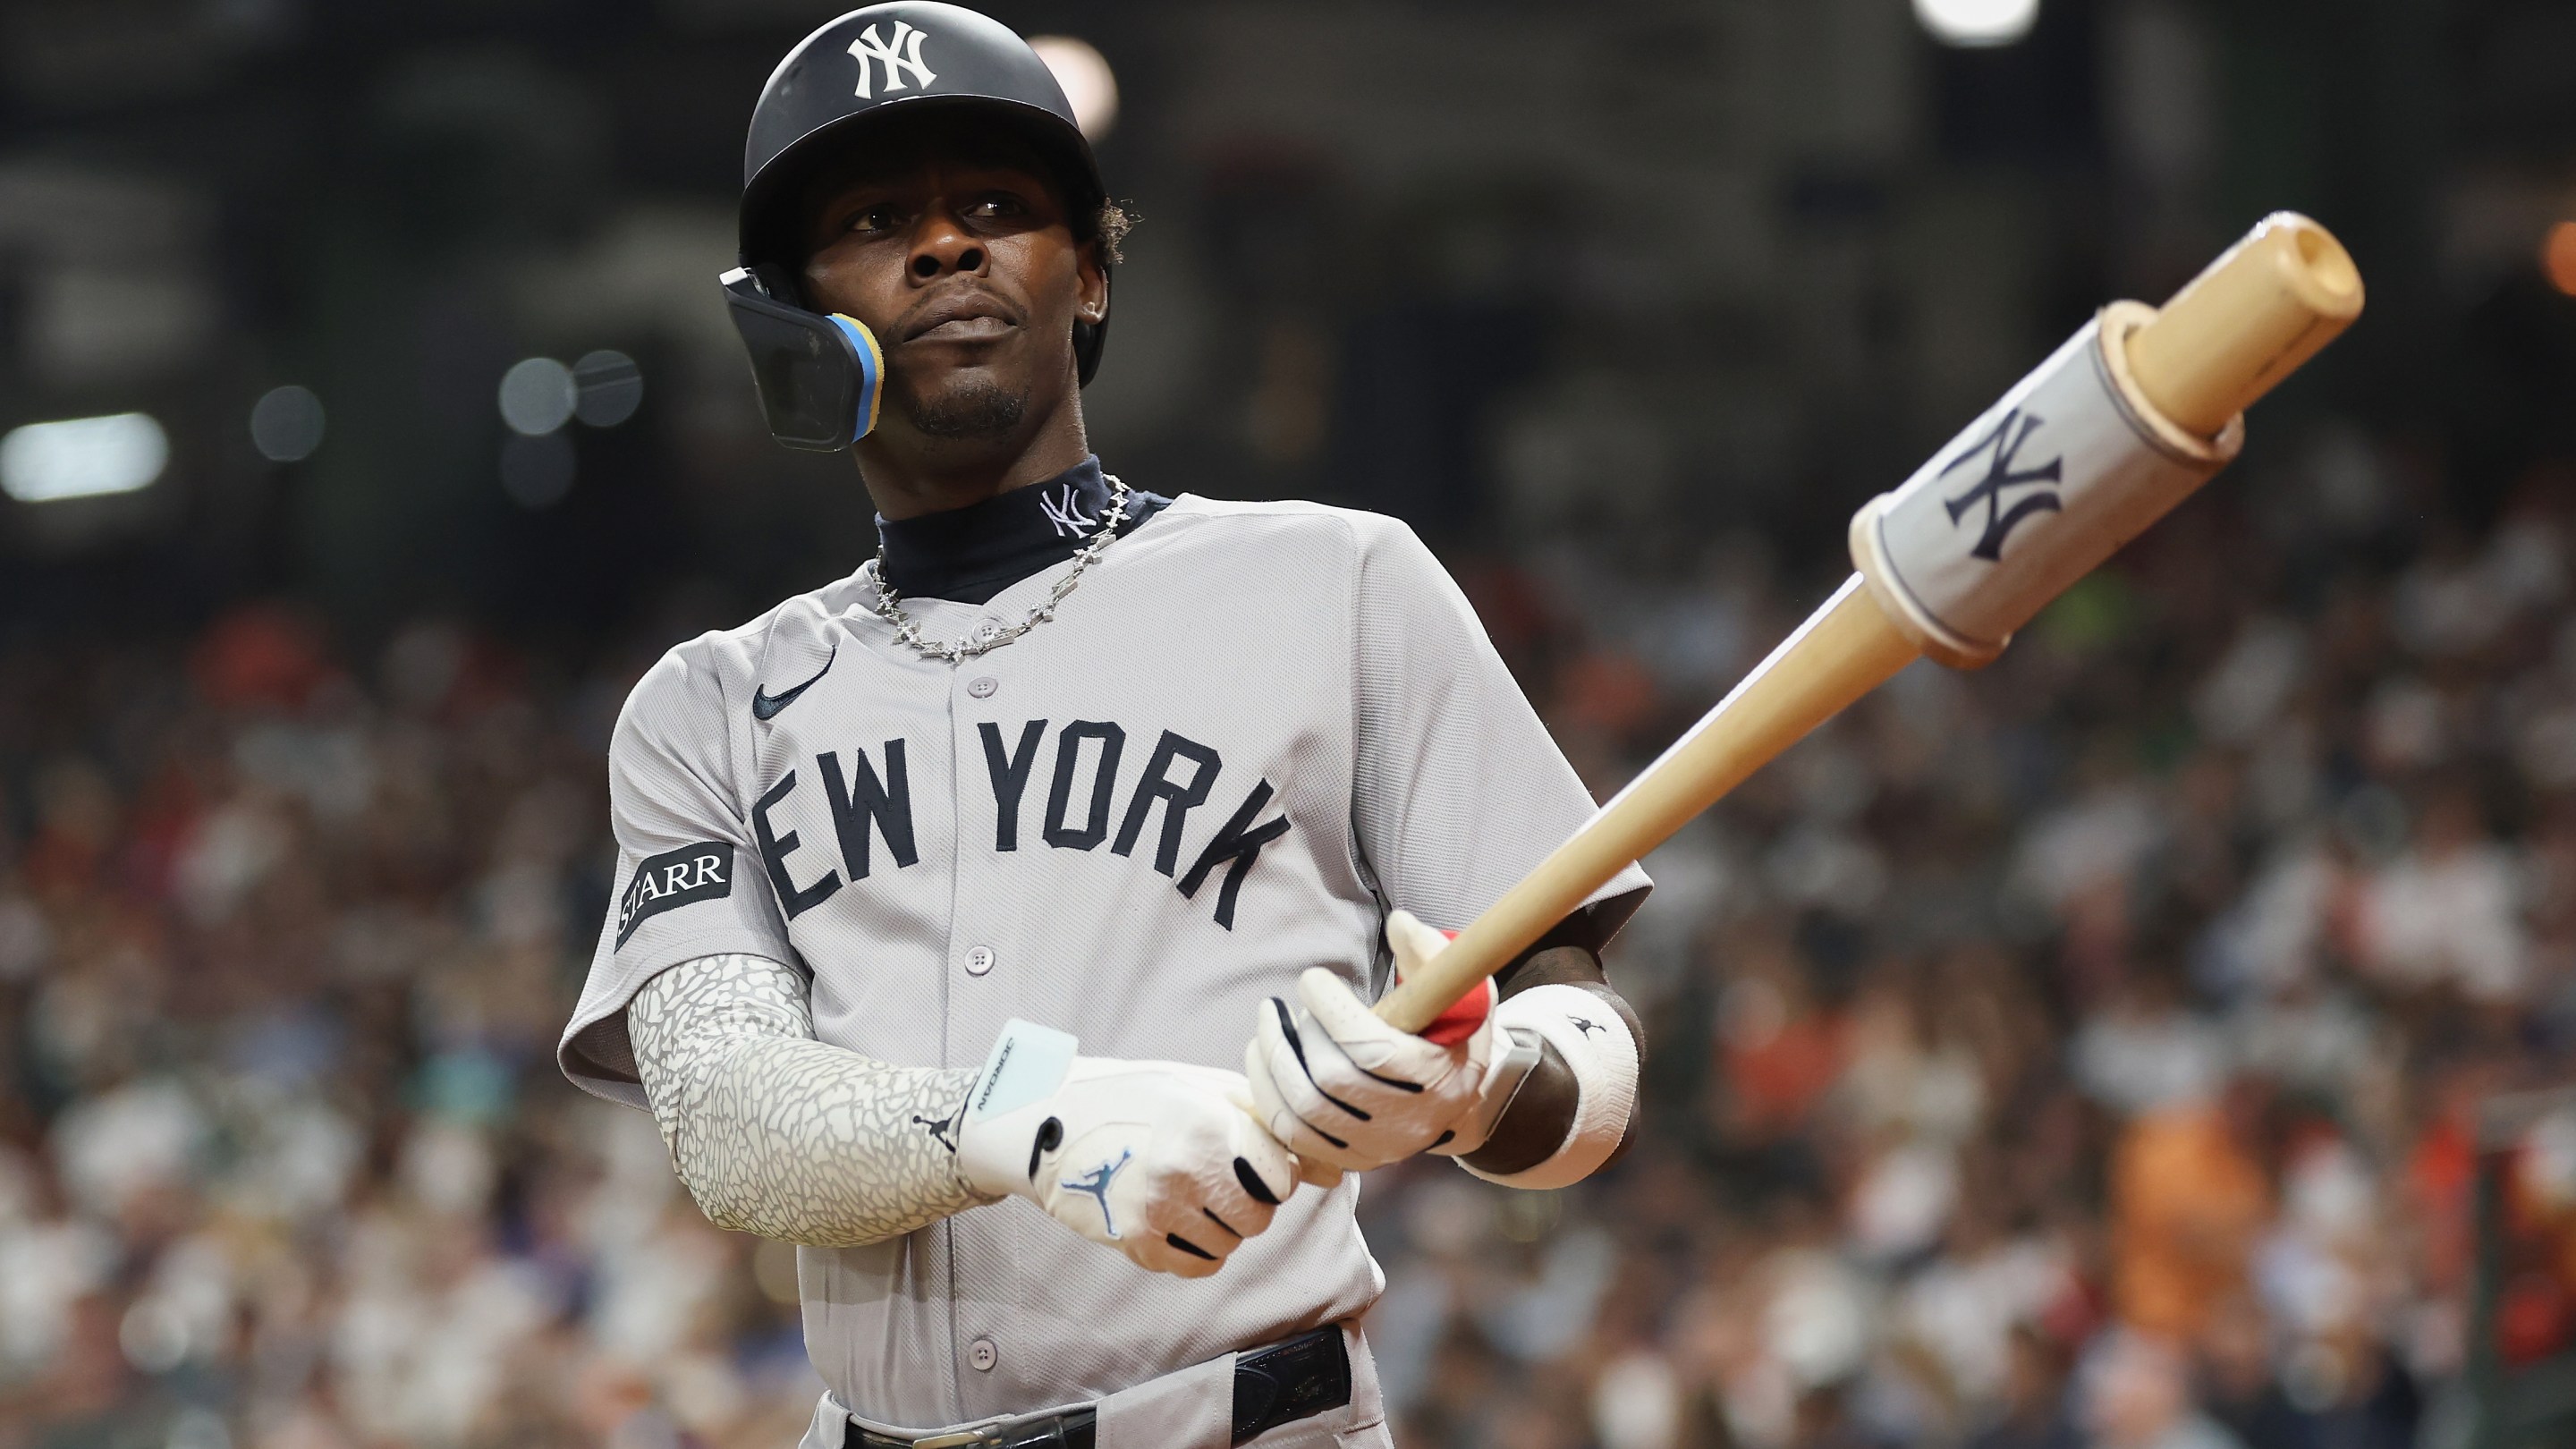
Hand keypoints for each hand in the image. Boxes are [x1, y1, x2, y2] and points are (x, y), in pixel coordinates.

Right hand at [957, 1021, 1300, 1277]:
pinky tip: (1177, 1219)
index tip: (1249, 1161)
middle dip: (1249, 1202)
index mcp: (1208, 1124)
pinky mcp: (1137, 1242)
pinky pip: (1199, 1266)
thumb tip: (1333, 1171)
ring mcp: (1159, 1210)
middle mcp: (1186, 1169)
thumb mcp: (1204, 1089)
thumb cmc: (1138, 1097)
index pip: (1281, 1178)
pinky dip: (1198, 1250)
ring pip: (1231, 1245)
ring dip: (1222, 1226)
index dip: (1272, 1172)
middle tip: (1219, 1180)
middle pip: (1259, 1217)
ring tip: (1191, 1195)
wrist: (1051, 1121)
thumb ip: (1269, 1124)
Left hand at [1244, 910, 1500, 1180]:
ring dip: (1271, 1062)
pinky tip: (1262, 1060)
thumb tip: (1399, 924)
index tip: (1313, 979)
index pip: (1371, 1049)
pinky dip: (1267, 1094)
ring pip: (1303, 1109)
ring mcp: (1375, 1146)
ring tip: (1265, 1027)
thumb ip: (1432, 955)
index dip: (1331, 1010)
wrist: (1455, 1102)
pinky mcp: (1349, 1159)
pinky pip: (1292, 1135)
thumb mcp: (1460, 993)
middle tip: (1282, 1007)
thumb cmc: (1450, 1037)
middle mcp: (1407, 1120)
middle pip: (1329, 1080)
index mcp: (1437, 1077)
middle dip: (1294, 1035)